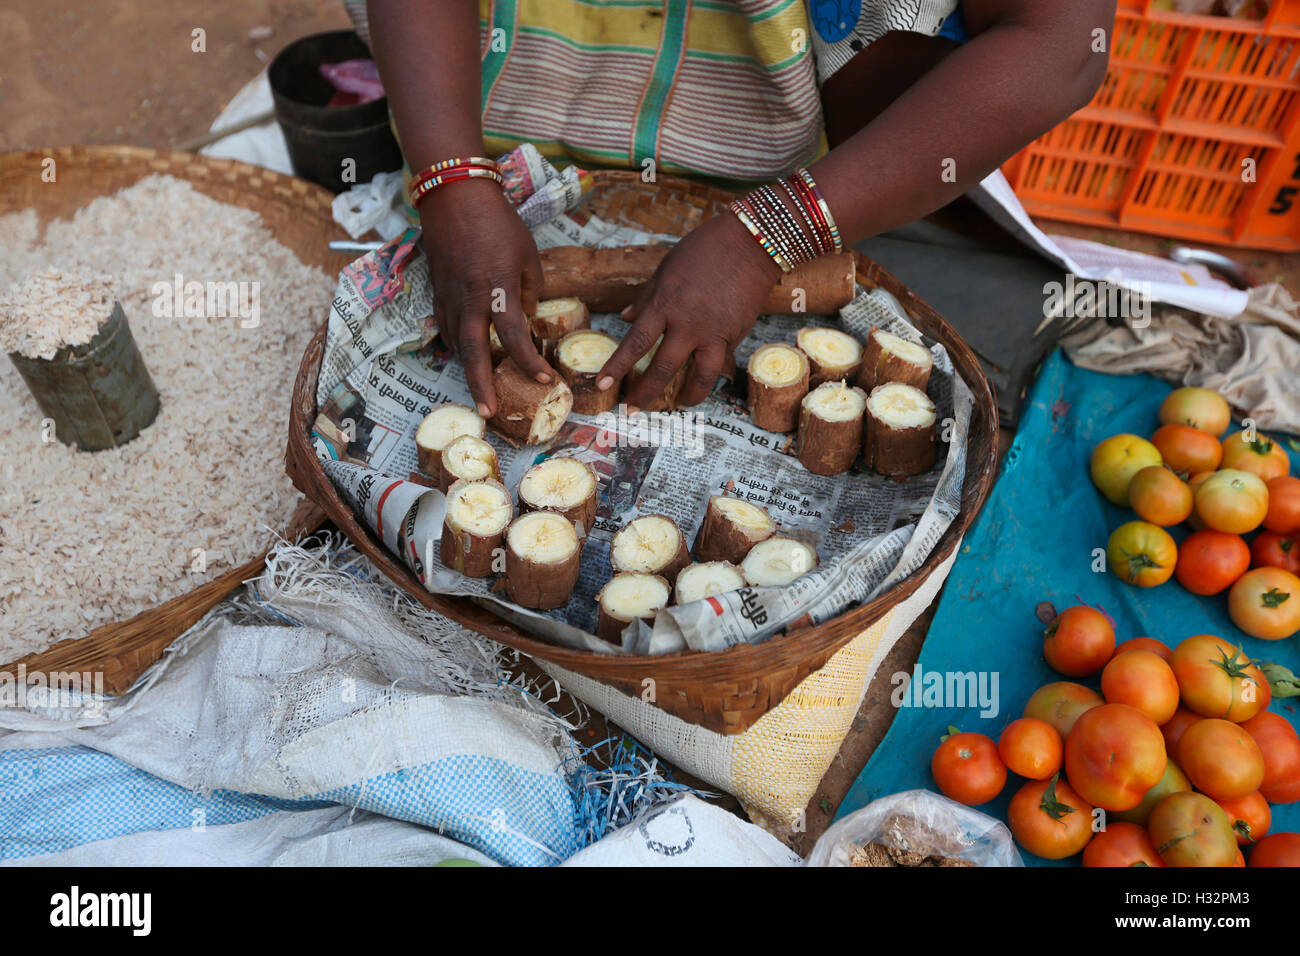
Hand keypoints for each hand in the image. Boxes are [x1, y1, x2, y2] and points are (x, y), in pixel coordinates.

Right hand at [420, 178, 551, 416]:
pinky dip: (454, 346)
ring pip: (456, 343)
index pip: (515, 336)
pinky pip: (445, 327)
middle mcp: (470, 299)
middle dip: (481, 384)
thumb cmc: (498, 222)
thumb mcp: (528, 255)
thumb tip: (529, 316)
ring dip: (468, 370)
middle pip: (473, 351)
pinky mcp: (437, 292)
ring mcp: (449, 297)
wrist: (454, 197)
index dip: (531, 361)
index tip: (546, 379)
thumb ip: (530, 290)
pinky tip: (464, 357)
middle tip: (489, 411)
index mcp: (498, 288)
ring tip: (479, 394)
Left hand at [596, 212, 782, 409]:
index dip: (617, 368)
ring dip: (687, 396)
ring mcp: (714, 331)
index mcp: (665, 304)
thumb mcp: (666, 268)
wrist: (752, 243)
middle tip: (632, 410)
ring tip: (678, 405)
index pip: (635, 343)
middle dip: (645, 393)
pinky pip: (719, 359)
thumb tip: (625, 317)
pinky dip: (708, 369)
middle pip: (663, 368)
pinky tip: (702, 375)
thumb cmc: (704, 249)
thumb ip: (646, 297)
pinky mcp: (735, 334)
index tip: (602, 386)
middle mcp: (688, 323)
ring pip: (699, 377)